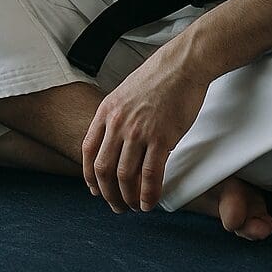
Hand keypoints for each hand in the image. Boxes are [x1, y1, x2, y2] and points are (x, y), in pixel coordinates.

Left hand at [81, 54, 209, 213]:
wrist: (182, 65)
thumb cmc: (158, 77)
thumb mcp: (124, 93)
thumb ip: (116, 116)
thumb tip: (114, 140)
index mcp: (107, 111)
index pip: (88, 151)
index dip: (90, 176)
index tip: (95, 190)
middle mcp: (118, 123)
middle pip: (104, 169)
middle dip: (108, 194)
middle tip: (116, 205)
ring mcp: (139, 131)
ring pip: (125, 176)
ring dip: (128, 198)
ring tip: (134, 207)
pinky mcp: (161, 138)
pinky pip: (150, 175)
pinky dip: (147, 194)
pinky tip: (149, 202)